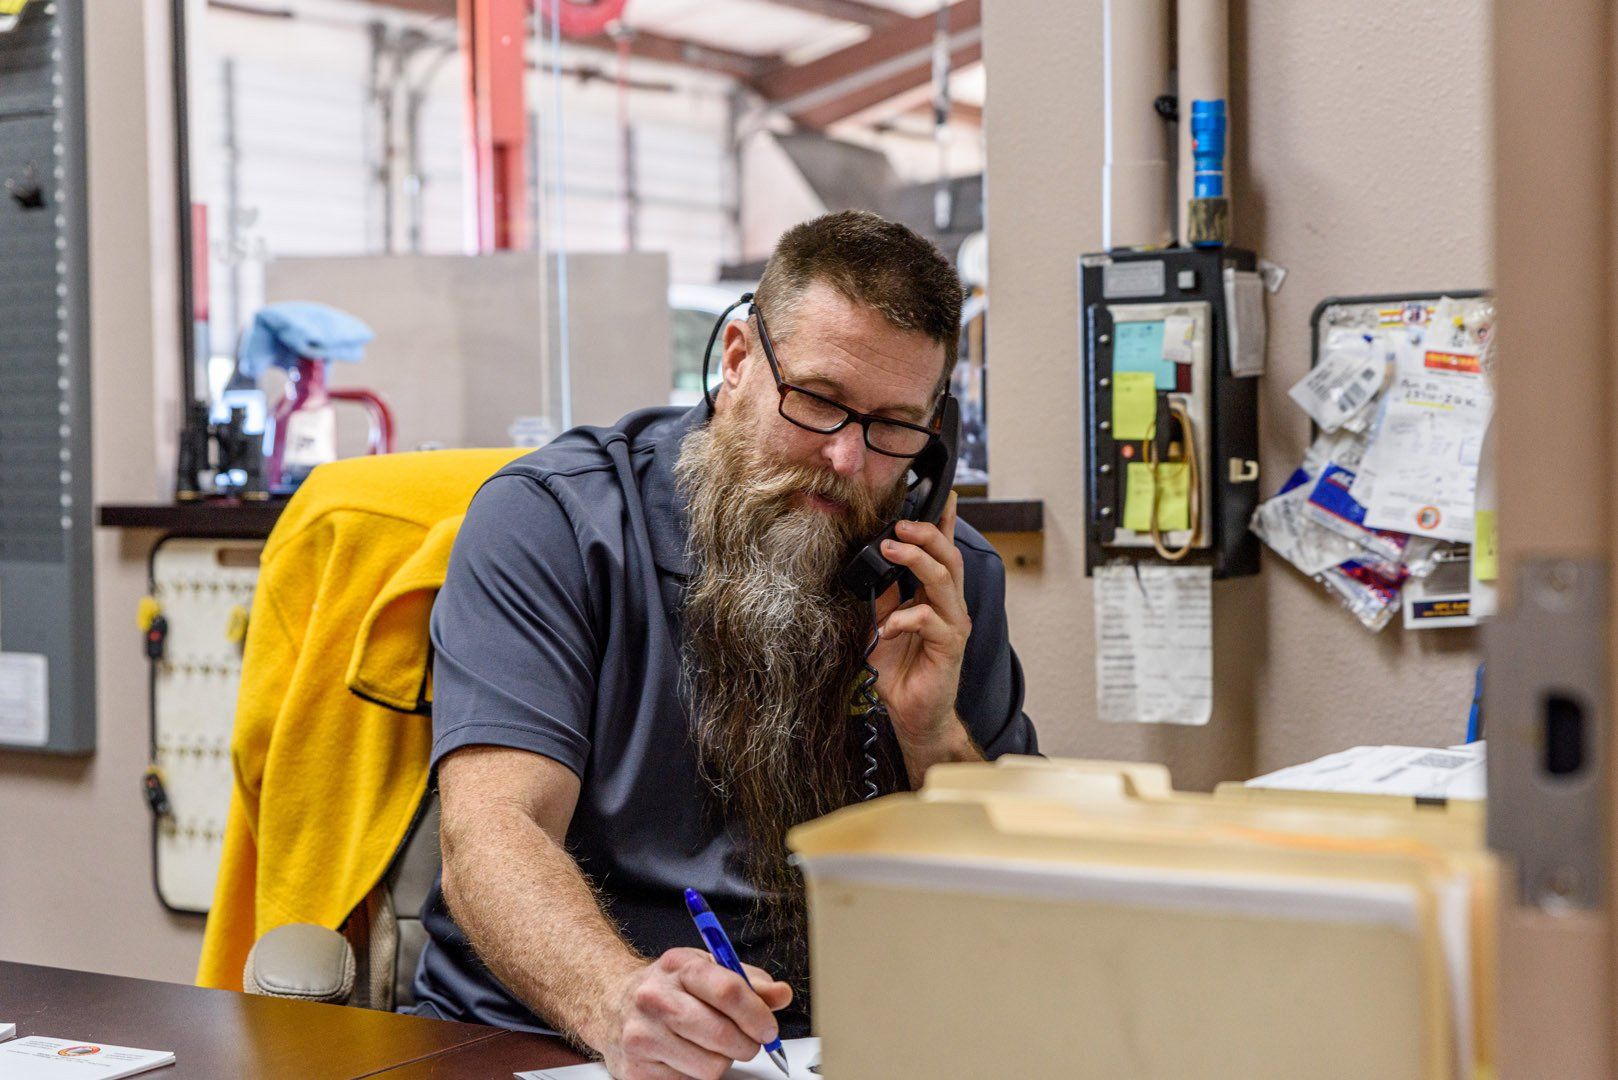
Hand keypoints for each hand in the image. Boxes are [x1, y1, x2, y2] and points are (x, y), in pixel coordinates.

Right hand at [594, 948, 792, 1079]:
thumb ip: (748, 981)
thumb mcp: (705, 968)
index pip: (728, 990)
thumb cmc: (666, 986)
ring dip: (722, 1061)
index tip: (768, 1027)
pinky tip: (687, 1056)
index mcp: (679, 968)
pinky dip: (696, 1074)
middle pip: (721, 1034)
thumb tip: (780, 995)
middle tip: (748, 1042)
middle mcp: (655, 999)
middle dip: (746, 1044)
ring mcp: (642, 1036)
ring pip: (710, 1067)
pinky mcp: (635, 1070)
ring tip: (711, 1046)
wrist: (610, 1003)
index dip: (757, 1014)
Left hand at [868, 491, 970, 749]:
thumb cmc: (900, 671)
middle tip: (899, 527)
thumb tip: (875, 564)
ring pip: (945, 581)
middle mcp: (950, 607)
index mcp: (936, 597)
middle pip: (949, 558)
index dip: (945, 524)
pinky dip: (905, 618)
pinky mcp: (949, 648)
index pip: (943, 553)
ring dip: (917, 561)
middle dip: (926, 535)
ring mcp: (952, 626)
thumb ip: (884, 596)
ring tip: (891, 551)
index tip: (944, 496)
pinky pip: (930, 621)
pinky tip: (887, 626)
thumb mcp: (882, 624)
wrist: (912, 715)